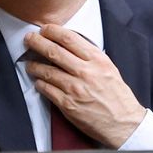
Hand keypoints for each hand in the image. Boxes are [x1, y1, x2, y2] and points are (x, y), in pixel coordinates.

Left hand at [24, 24, 145, 147]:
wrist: (124, 124)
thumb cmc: (117, 96)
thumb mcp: (109, 69)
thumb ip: (90, 57)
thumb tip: (69, 45)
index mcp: (97, 60)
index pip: (69, 38)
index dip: (53, 31)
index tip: (44, 29)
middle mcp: (85, 72)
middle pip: (54, 51)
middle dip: (37, 43)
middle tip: (28, 39)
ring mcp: (75, 88)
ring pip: (46, 71)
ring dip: (34, 65)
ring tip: (30, 64)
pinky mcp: (67, 104)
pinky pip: (46, 90)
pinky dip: (39, 84)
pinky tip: (38, 82)